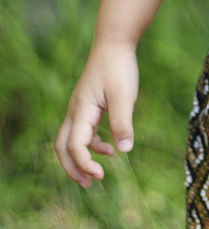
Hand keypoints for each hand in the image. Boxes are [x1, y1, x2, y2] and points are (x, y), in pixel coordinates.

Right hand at [54, 40, 138, 186]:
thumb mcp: (124, 95)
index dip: (85, 163)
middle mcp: (75, 112)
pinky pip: (84, 132)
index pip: (74, 145)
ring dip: (81, 158)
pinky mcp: (89, 106)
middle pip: (62, 147)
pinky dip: (93, 144)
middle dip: (72, 167)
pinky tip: (111, 148)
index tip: (101, 175)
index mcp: (81, 111)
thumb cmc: (118, 67)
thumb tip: (124, 150)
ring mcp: (80, 109)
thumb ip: (123, 122)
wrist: (114, 44)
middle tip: (88, 184)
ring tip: (97, 175)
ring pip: (71, 140)